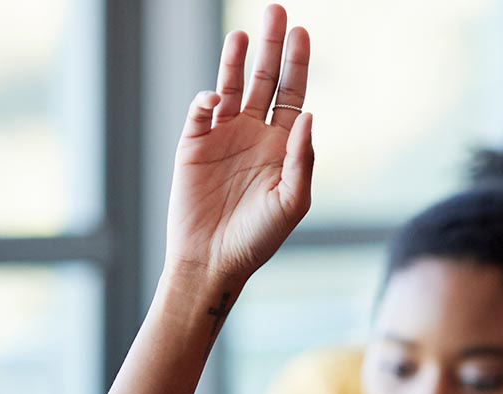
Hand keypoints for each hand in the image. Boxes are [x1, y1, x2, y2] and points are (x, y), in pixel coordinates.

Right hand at [164, 4, 312, 290]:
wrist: (212, 259)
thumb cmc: (258, 238)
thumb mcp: (291, 202)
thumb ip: (302, 159)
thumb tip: (309, 114)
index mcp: (281, 147)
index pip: (292, 96)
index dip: (297, 65)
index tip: (302, 34)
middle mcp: (253, 135)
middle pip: (265, 81)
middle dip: (272, 48)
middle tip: (277, 11)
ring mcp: (222, 137)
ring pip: (231, 87)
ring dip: (236, 60)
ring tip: (245, 35)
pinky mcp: (193, 144)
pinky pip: (200, 111)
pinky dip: (207, 100)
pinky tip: (216, 100)